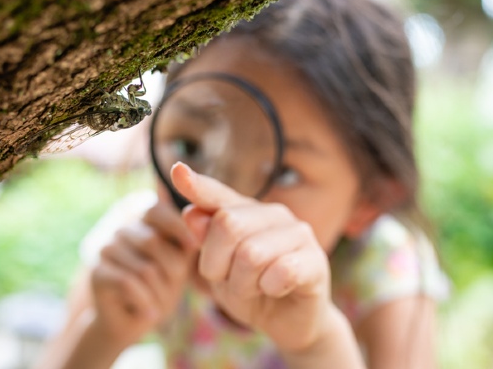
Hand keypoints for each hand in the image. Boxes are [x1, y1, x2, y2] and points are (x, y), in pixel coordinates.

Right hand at [90, 201, 197, 348]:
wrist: (131, 322)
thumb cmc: (161, 288)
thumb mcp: (179, 264)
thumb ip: (185, 242)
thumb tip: (195, 225)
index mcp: (141, 221)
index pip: (156, 210)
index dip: (175, 226)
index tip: (193, 247)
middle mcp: (121, 230)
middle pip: (152, 241)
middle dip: (172, 272)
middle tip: (175, 294)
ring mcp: (105, 248)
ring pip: (144, 268)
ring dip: (159, 294)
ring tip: (160, 307)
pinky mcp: (96, 272)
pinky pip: (127, 283)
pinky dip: (145, 302)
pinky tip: (150, 315)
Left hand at [171, 162, 332, 352]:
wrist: (287, 322)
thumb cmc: (250, 290)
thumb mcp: (218, 270)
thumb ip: (206, 242)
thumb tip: (190, 213)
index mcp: (245, 212)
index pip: (217, 195)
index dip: (197, 185)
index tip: (177, 170)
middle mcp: (273, 214)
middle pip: (228, 224)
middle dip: (217, 263)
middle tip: (228, 280)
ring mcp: (298, 233)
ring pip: (251, 254)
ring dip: (243, 284)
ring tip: (254, 288)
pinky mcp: (315, 259)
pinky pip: (281, 271)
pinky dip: (269, 289)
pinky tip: (276, 290)